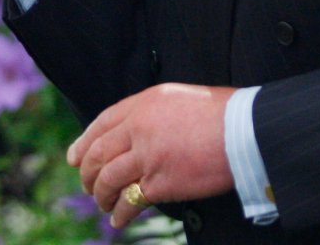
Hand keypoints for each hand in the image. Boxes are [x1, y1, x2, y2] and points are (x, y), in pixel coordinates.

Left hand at [68, 83, 234, 228]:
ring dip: (101, 195)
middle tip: (87, 185)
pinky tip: (118, 219)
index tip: (74, 157)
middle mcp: (139, 128)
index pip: (102, 122)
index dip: (84, 142)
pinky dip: (120, 212)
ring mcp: (147, 156)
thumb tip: (140, 133)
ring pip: (108, 178)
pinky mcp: (160, 182)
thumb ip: (154, 113)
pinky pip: (130, 200)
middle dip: (87, 172)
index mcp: (144, 103)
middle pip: (98, 152)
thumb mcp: (180, 99)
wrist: (245, 130)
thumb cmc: (222, 114)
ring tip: (102, 204)